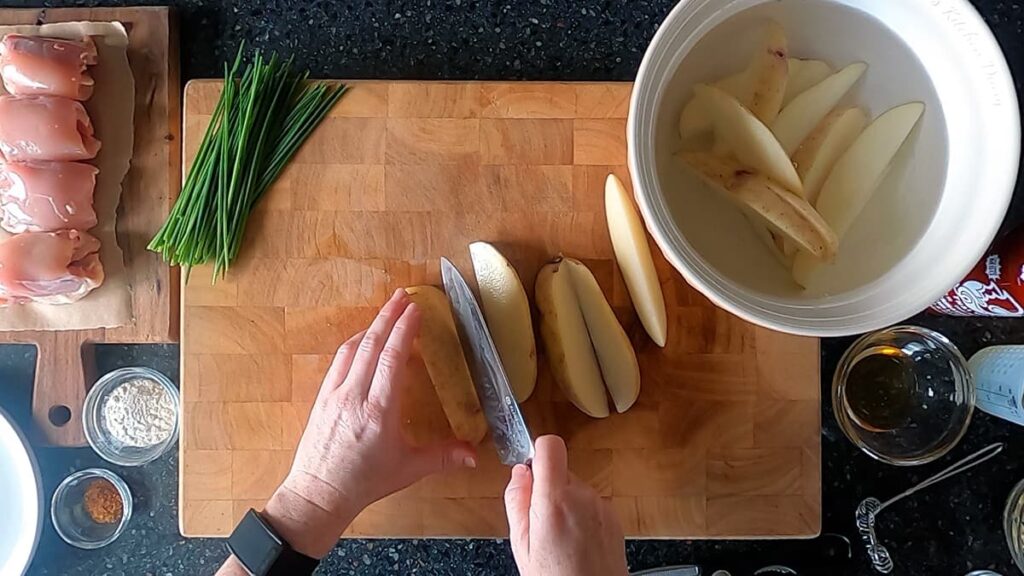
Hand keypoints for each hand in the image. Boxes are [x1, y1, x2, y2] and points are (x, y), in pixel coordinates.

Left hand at [262, 289, 477, 557]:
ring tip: (387, 313)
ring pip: (352, 349)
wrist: (319, 493)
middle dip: (388, 317)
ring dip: (371, 327)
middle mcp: (355, 396)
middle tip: (403, 296)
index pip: (392, 359)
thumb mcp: (407, 469)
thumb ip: (442, 457)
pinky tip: (363, 340)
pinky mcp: (322, 398)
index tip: (415, 310)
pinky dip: (354, 345)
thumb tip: (475, 454)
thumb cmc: (364, 482)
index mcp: (379, 411)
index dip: (404, 331)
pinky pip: (338, 362)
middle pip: (371, 345)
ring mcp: (335, 394)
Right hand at [504, 435, 627, 575]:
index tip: (529, 469)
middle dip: (547, 487)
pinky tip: (575, 542)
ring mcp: (601, 506)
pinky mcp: (613, 517)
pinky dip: (581, 515)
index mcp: (554, 501)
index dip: (537, 452)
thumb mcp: (520, 544)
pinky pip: (590, 503)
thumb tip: (518, 473)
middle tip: (539, 520)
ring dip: (565, 503)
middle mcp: (583, 497)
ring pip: (576, 487)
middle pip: (561, 470)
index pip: (550, 445)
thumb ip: (516, 501)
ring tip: (558, 537)